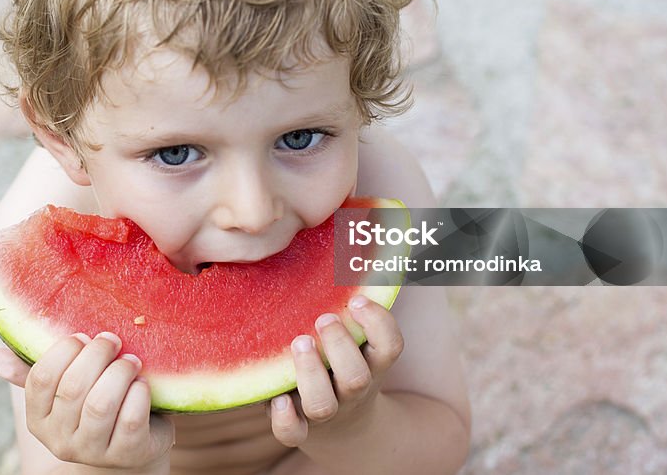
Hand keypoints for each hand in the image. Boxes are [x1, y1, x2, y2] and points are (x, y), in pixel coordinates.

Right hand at [0, 333, 173, 471]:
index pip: (41, 378)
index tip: (83, 336)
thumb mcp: (62, 388)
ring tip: (130, 360)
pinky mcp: (127, 453)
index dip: (64, 350)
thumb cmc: (92, 402)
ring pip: (101, 404)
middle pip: (73, 387)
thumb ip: (30, 370)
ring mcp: (93, 450)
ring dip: (120, 372)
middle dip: (97, 354)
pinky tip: (141, 382)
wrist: (130, 444)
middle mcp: (60, 439)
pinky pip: (130, 418)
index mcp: (39, 418)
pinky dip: (138, 392)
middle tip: (112, 340)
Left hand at [268, 295, 403, 446]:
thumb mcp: (361, 337)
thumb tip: (357, 232)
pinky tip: (276, 398)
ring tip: (298, 343)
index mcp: (371, 362)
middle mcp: (352, 388)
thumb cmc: (345, 359)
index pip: (390, 347)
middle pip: (357, 376)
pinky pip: (293, 434)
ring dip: (310, 374)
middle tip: (323, 318)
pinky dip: (286, 420)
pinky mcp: (301, 428)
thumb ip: (356, 300)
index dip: (379, 324)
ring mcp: (327, 410)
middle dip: (340, 346)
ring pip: (323, 404)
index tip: (357, 300)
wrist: (344, 425)